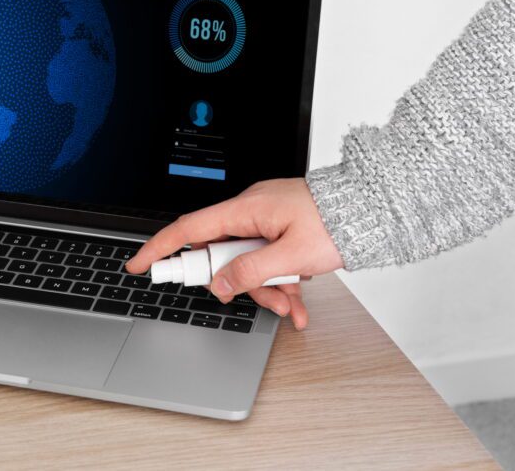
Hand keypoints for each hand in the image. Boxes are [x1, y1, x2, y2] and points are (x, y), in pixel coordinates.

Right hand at [125, 178, 343, 329]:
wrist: (375, 208)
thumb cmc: (338, 222)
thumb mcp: (291, 256)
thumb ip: (251, 272)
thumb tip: (220, 284)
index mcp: (245, 209)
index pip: (189, 229)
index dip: (160, 248)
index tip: (139, 265)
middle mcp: (250, 212)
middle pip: (221, 254)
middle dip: (238, 284)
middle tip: (260, 299)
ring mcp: (265, 221)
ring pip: (246, 262)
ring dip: (266, 289)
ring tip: (293, 306)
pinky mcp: (280, 230)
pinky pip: (266, 260)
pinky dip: (280, 282)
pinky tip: (299, 302)